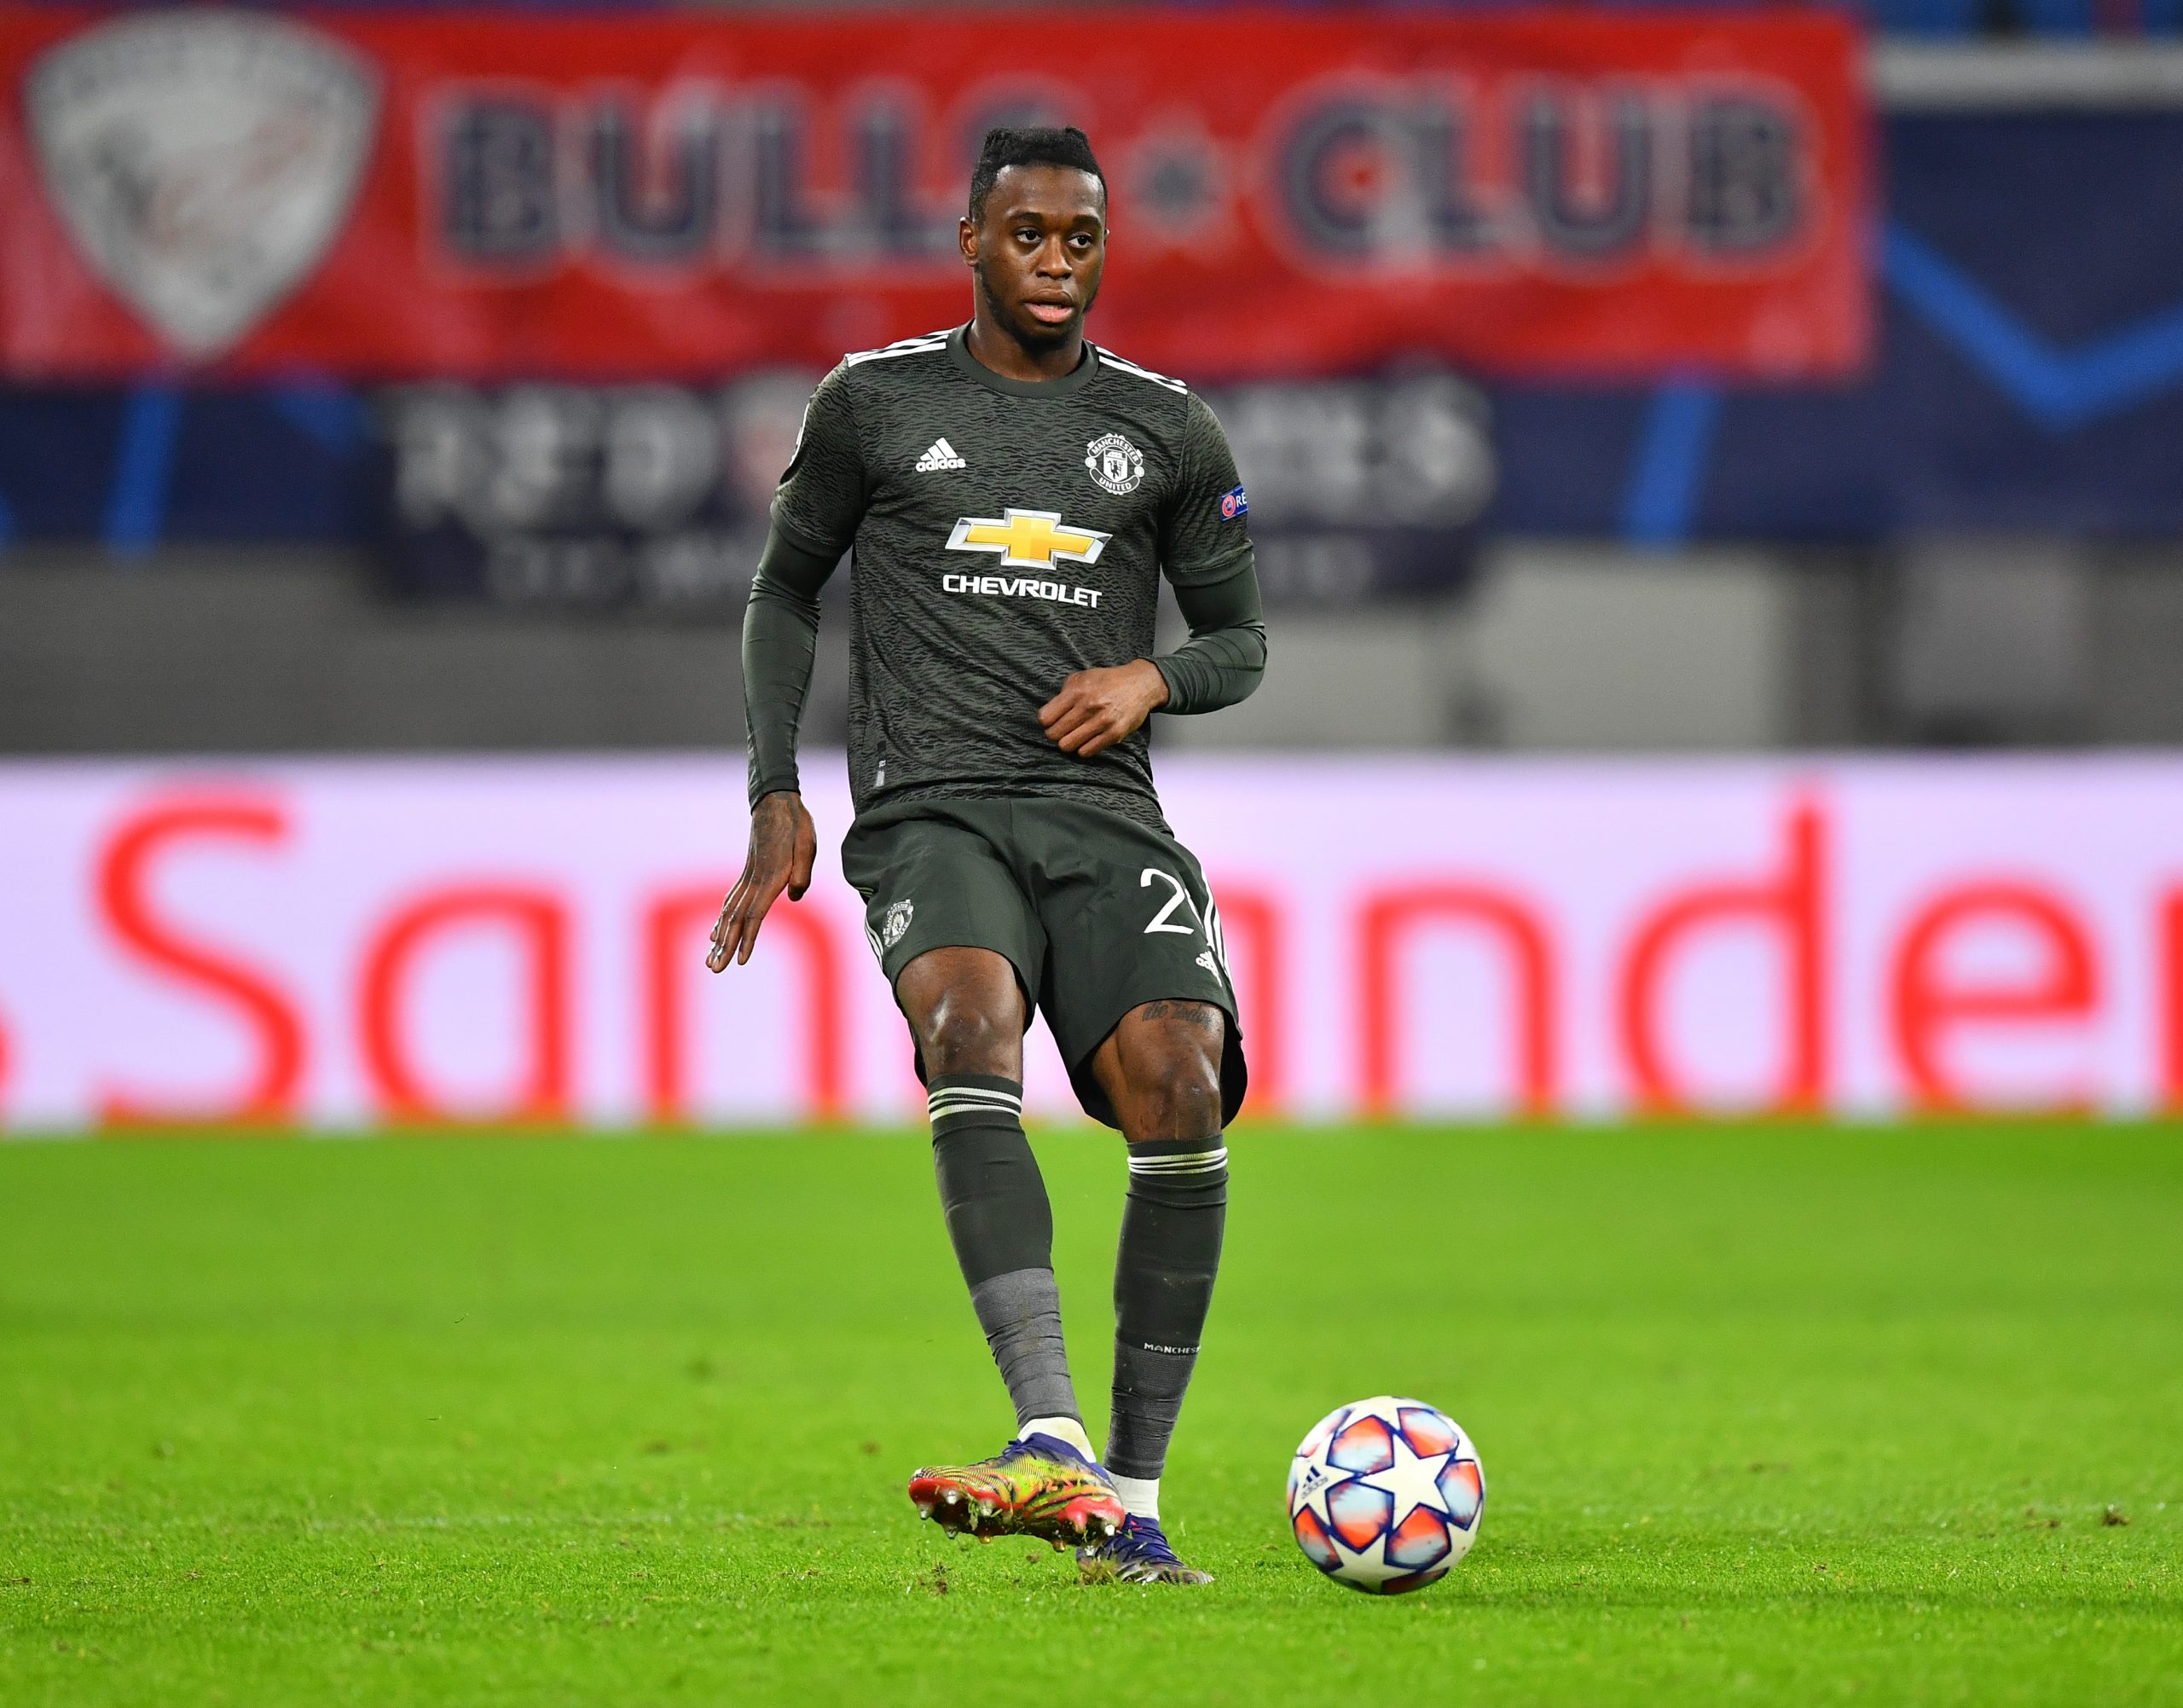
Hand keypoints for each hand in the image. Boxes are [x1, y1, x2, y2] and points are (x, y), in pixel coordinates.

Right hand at [707, 791, 816, 969]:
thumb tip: (795, 895)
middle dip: (726, 946)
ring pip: (729, 912)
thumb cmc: (796, 824)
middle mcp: (754, 880)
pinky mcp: (748, 874)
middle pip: (736, 919)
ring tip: (710, 960)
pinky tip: (715, 933)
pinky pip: (731, 901)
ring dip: (720, 938)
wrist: (776, 802)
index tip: (741, 959)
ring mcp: (748, 877)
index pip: (755, 914)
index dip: (748, 938)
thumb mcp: (808, 844)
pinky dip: (722, 920)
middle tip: (714, 969)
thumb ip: (803, 870)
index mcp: (770, 876)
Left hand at [1038, 660, 1168, 758]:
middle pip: (1054, 733)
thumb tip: (1050, 711)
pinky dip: (1083, 749)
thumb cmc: (1110, 681)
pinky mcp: (1114, 733)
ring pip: (1068, 745)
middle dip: (1055, 734)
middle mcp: (1088, 705)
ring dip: (1068, 743)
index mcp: (1077, 690)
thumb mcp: (1083, 676)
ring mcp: (1102, 721)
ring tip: (1074, 736)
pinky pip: (1087, 751)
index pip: (1045, 717)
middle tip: (1062, 730)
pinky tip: (1087, 741)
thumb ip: (1065, 692)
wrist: (1141, 684)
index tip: (1051, 721)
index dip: (1046, 721)